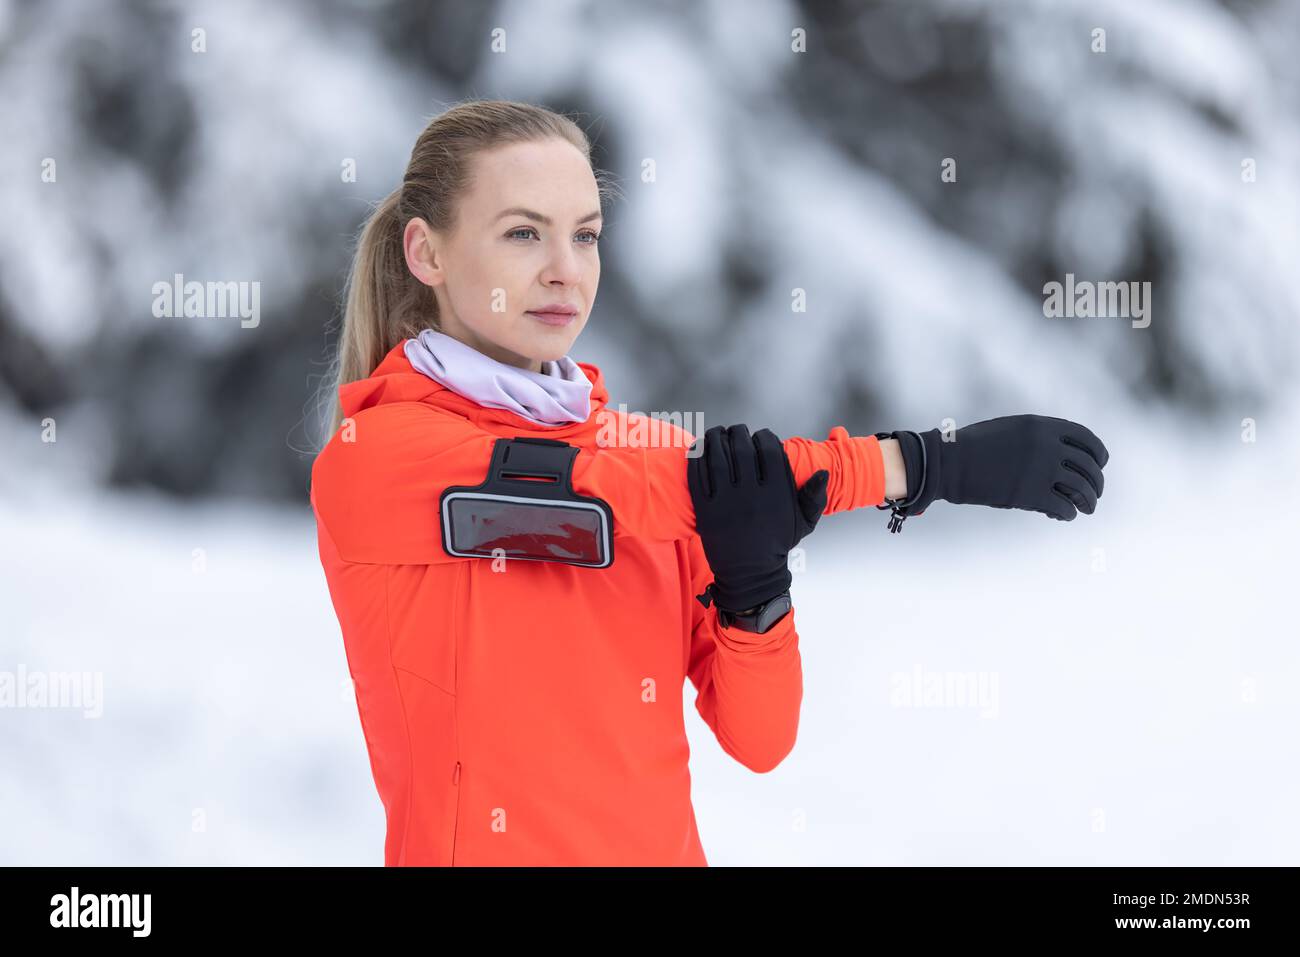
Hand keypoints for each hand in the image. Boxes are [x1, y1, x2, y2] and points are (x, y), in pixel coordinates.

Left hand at [687, 424, 829, 612]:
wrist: (750, 573)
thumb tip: (823, 472)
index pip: (769, 450)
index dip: (763, 437)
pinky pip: (698, 475)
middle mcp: (752, 495)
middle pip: (742, 448)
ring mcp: (727, 502)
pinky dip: (697, 457)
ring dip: (716, 438)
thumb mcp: (803, 523)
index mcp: (776, 493)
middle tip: (736, 431)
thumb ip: (815, 497)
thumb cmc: (777, 544)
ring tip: (717, 433)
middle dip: (738, 433)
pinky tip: (700, 448)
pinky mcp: (706, 510)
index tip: (759, 436)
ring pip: (718, 457)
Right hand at [903, 414, 1108, 520]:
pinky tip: (1063, 515)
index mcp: (1042, 426)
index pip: (1087, 439)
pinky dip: (1068, 513)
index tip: (1100, 465)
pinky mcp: (1030, 494)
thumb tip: (1061, 454)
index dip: (1098, 454)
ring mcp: (1040, 470)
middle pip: (1089, 466)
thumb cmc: (972, 447)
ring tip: (1086, 508)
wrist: (947, 463)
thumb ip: (1037, 437)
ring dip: (1089, 501)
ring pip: (1082, 489)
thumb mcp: (1009, 430)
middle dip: (1096, 482)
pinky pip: (1064, 507)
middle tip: (1094, 494)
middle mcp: (1047, 445)